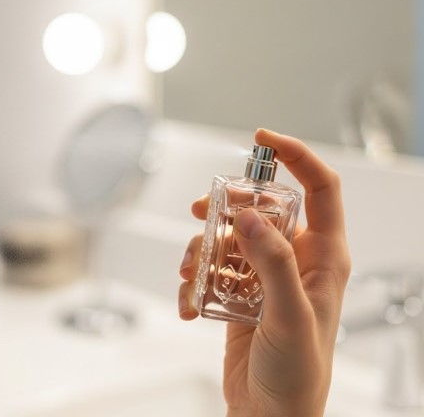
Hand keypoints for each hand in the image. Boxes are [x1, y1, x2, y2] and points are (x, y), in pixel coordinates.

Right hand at [177, 129, 350, 416]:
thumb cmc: (298, 376)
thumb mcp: (290, 315)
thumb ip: (272, 263)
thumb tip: (250, 217)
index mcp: (324, 258)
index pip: (319, 189)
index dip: (295, 156)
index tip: (262, 139)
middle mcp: (295, 261)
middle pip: (261, 209)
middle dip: (227, 208)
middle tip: (203, 212)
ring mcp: (264, 277)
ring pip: (228, 237)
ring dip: (202, 249)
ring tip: (191, 273)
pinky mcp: (239, 295)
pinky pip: (211, 269)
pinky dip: (194, 281)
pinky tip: (190, 303)